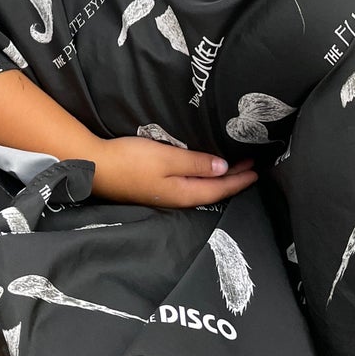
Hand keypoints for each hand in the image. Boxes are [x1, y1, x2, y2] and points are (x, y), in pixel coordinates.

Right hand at [91, 136, 256, 207]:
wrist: (97, 167)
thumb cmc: (131, 160)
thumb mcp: (166, 157)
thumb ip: (195, 163)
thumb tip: (223, 168)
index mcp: (184, 192)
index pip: (219, 187)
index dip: (239, 179)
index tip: (258, 169)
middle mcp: (178, 197)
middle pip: (213, 190)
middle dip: (234, 179)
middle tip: (253, 165)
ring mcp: (166, 195)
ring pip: (202, 188)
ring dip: (219, 178)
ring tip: (234, 168)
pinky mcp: (156, 188)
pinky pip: (189, 185)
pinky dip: (203, 177)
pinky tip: (203, 171)